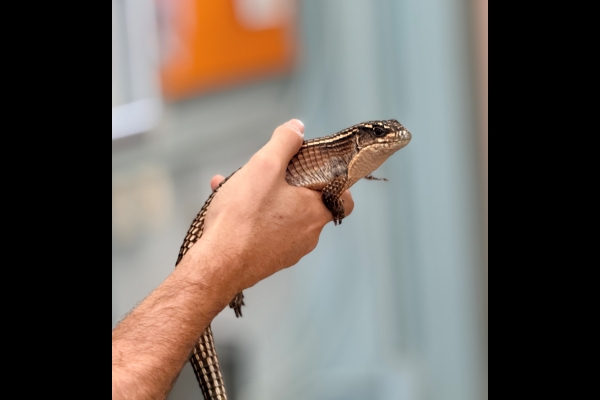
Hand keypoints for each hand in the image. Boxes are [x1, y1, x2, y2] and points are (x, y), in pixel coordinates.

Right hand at [182, 119, 353, 302]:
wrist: (217, 264)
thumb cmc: (244, 217)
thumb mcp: (265, 166)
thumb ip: (285, 143)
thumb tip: (297, 128)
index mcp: (316, 212)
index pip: (344, 198)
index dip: (333, 180)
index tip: (313, 169)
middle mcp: (308, 236)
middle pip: (307, 203)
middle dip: (286, 183)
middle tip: (264, 173)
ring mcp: (288, 252)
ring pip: (281, 216)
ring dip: (263, 198)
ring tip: (234, 186)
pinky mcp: (267, 261)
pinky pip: (265, 232)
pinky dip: (251, 217)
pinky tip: (225, 205)